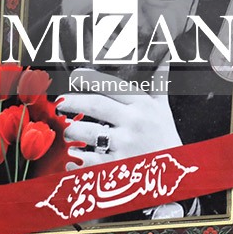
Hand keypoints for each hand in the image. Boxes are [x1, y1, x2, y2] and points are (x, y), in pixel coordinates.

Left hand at [58, 66, 181, 168]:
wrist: (172, 175)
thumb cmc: (164, 139)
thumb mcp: (163, 110)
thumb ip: (159, 84)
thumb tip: (165, 58)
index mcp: (144, 106)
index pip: (112, 85)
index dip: (90, 79)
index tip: (75, 76)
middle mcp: (134, 122)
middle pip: (93, 104)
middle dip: (71, 102)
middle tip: (60, 103)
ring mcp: (124, 145)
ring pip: (84, 131)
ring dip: (70, 131)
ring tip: (69, 132)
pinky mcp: (115, 166)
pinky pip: (84, 160)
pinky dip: (74, 160)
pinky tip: (73, 159)